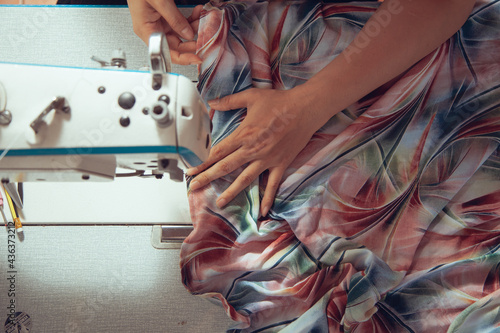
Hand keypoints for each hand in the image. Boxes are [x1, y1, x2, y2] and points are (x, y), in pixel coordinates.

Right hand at [127, 0, 202, 64]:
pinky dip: (190, 19)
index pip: (166, 53)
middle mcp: (152, 29)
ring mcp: (159, 23)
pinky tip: (197, 13)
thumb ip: (175, 18)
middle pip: (176, 45)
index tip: (196, 58)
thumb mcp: (160, 1)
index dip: (183, 58)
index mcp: (146, 30)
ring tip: (202, 19)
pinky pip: (180, 23)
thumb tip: (188, 34)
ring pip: (180, 33)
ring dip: (194, 27)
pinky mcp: (164, 16)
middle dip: (192, 40)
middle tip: (205, 37)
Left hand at [186, 88, 325, 216]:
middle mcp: (253, 149)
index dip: (203, 162)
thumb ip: (230, 101)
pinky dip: (267, 198)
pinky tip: (262, 211)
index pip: (218, 152)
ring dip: (231, 192)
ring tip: (220, 203)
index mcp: (244, 134)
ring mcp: (267, 159)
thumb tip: (211, 102)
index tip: (191, 171)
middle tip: (194, 188)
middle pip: (225, 167)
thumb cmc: (279, 101)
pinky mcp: (280, 164)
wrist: (305, 108)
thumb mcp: (251, 97)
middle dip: (208, 178)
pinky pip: (272, 184)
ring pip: (245, 179)